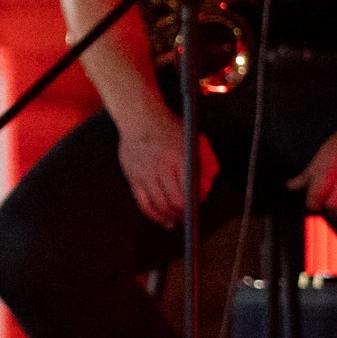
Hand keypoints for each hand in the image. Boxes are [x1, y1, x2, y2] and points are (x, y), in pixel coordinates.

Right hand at [116, 102, 219, 228]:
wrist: (140, 116)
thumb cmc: (168, 127)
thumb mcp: (192, 141)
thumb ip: (203, 165)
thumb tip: (203, 191)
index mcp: (179, 158)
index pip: (188, 191)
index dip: (194, 205)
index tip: (196, 209)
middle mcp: (161, 167)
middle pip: (174, 202)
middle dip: (182, 215)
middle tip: (186, 218)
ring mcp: (145, 174)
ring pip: (158, 206)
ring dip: (169, 217)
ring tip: (175, 220)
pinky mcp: (133, 177)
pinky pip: (142, 203)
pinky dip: (153, 215)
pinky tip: (160, 219)